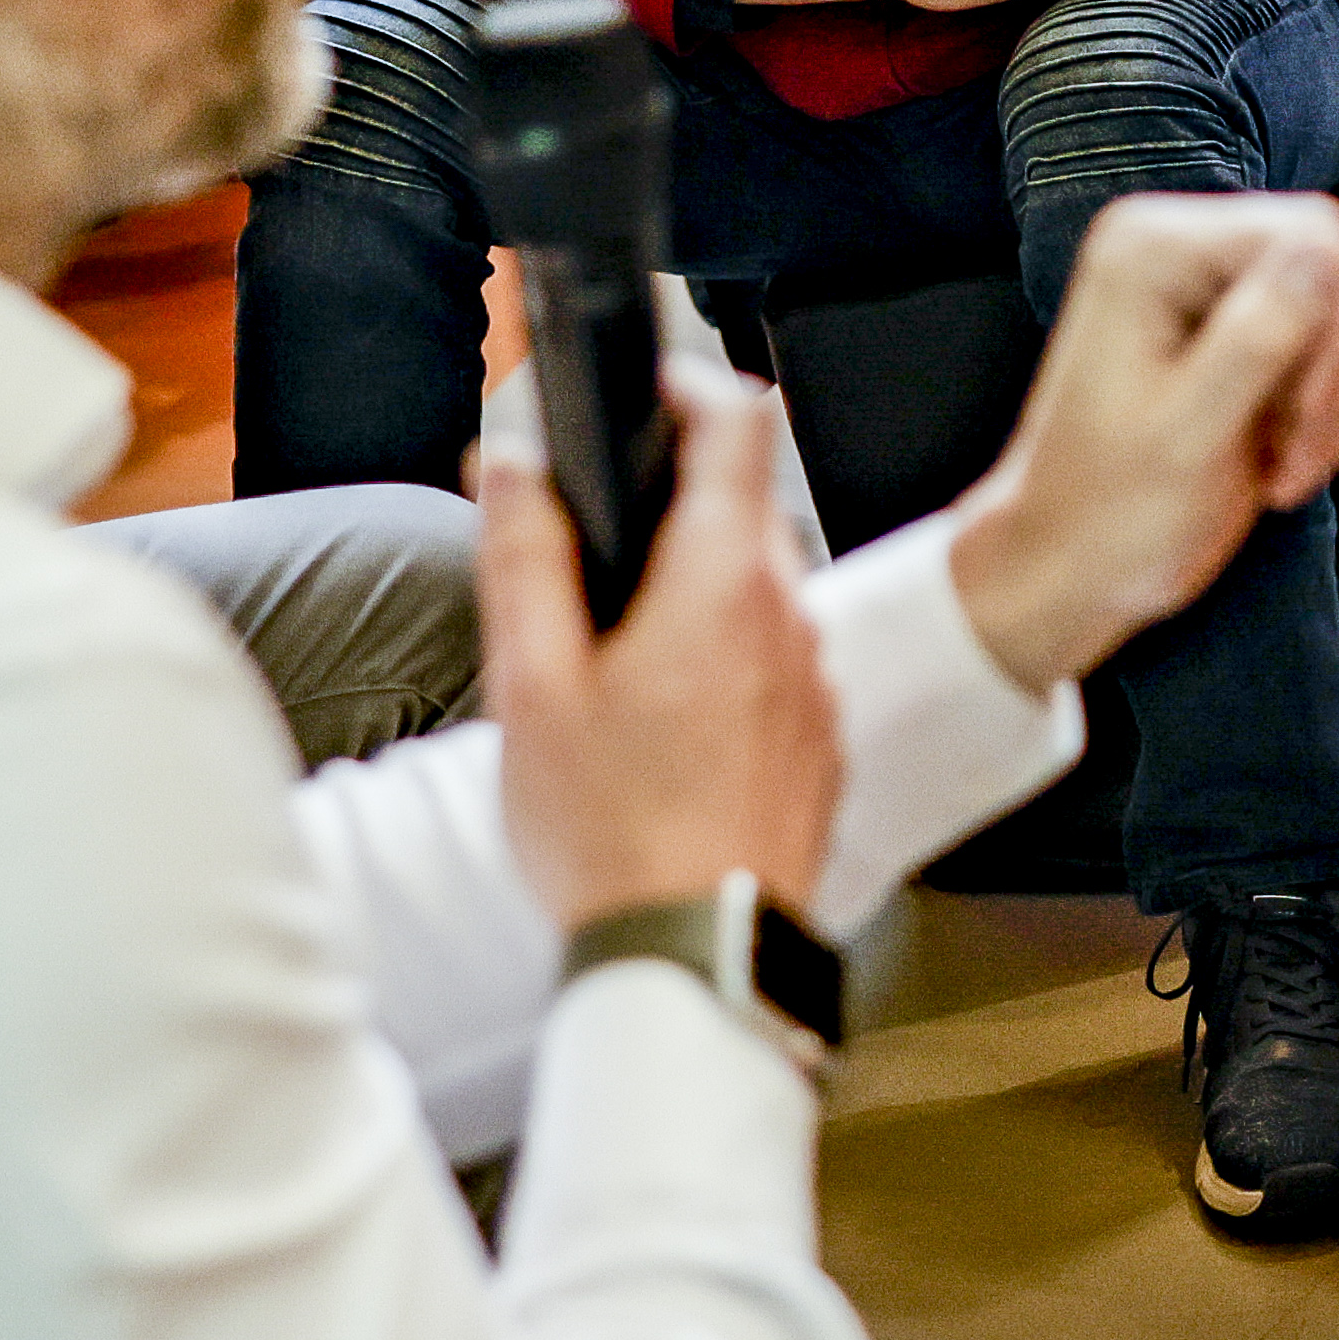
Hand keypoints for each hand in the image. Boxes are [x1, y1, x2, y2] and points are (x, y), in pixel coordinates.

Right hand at [479, 315, 843, 932]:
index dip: (685, 385)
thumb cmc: (610, 831)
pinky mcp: (822, 740)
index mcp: (722, 583)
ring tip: (611, 665)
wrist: (696, 954)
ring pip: (753, 596)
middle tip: (582, 557)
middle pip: (737, 513)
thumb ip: (527, 557)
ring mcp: (816, 681)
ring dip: (690, 600)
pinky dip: (722, 669)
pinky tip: (662, 731)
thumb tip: (516, 462)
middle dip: (663, 515)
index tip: (638, 392)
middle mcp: (789, 617)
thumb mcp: (533, 686)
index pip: (735, 423)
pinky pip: (772, 667)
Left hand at [944, 197, 1338, 684]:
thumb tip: (1328, 258)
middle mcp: (1186, 255)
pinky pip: (1336, 349)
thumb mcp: (1184, 434)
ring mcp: (1217, 296)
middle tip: (1305, 447)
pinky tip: (1293, 457)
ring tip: (1293, 462)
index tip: (1308, 411)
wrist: (1072, 570)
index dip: (1333, 325)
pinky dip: (1335, 411)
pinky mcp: (1245, 339)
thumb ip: (1256, 338)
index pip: (1308, 235)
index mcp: (1154, 252)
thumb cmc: (1103, 516)